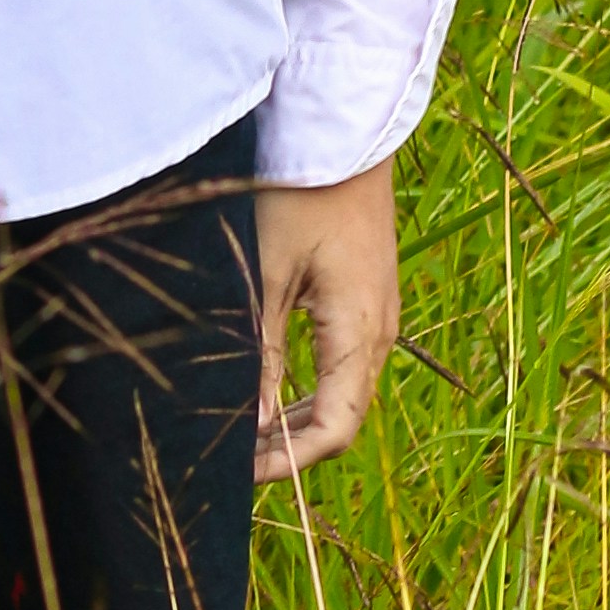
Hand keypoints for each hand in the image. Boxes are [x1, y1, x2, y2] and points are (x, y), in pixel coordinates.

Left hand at [254, 155, 399, 481]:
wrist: (342, 135)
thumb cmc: (301, 196)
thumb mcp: (268, 275)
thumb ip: (260, 353)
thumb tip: (252, 425)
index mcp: (359, 332)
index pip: (336, 429)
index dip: (289, 462)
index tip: (241, 475)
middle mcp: (379, 333)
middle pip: (342, 420)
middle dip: (288, 450)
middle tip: (230, 464)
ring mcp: (377, 317)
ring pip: (343, 395)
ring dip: (296, 423)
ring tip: (242, 439)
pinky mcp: (366, 300)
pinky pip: (342, 367)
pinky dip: (308, 393)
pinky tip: (268, 398)